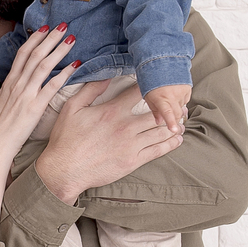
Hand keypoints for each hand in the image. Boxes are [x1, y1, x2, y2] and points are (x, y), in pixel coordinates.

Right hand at [0, 23, 76, 167]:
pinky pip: (52, 86)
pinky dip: (65, 74)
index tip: (45, 29)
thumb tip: (20, 86)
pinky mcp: (35, 107)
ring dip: (59, 49)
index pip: (22, 54)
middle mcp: (17, 84)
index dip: (35, 39)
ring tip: (71, 38)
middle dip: (50, 38)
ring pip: (44, 65)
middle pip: (35, 54)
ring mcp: (26, 94)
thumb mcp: (1, 103)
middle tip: (63, 26)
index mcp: (9, 82)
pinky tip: (76, 65)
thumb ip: (12, 92)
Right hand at [35, 78, 183, 205]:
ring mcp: (132, 145)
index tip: (159, 83)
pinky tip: (178, 138)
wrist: (64, 171)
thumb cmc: (65, 140)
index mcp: (112, 111)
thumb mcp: (72, 109)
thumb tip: (106, 75)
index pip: (140, 92)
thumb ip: (90, 89)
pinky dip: (171, 143)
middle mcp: (126, 126)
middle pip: (158, 112)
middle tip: (180, 103)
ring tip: (182, 120)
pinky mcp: (133, 161)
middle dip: (171, 106)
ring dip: (175, 124)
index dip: (151, 86)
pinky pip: (158, 150)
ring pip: (162, 130)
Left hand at [144, 83, 190, 136]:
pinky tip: (175, 96)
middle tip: (171, 123)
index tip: (174, 130)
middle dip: (175, 120)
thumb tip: (159, 121)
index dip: (171, 123)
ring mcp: (181, 91)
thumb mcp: (148, 96)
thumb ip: (154, 110)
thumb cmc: (151, 79)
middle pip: (177, 114)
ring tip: (169, 101)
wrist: (162, 62)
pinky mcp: (187, 88)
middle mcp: (173, 95)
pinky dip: (181, 101)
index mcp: (161, 98)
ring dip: (176, 109)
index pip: (167, 113)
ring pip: (181, 107)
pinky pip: (185, 100)